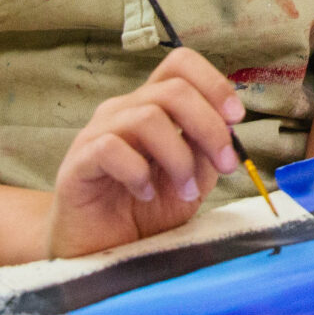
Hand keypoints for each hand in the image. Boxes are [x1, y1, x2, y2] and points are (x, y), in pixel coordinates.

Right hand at [45, 47, 243, 260]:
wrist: (101, 249)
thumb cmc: (145, 209)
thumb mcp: (192, 179)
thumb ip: (207, 150)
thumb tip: (227, 128)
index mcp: (153, 106)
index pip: (180, 65)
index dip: (214, 83)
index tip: (236, 118)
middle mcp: (124, 110)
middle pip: (173, 89)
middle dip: (209, 127)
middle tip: (225, 166)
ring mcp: (97, 132)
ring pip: (147, 117)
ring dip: (179, 158)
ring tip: (185, 191)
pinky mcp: (78, 161)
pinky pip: (111, 148)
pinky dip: (137, 172)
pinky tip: (145, 194)